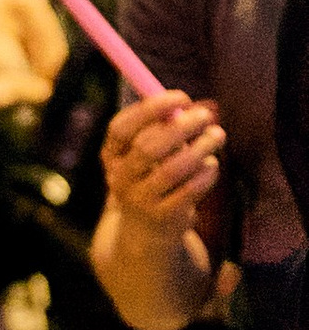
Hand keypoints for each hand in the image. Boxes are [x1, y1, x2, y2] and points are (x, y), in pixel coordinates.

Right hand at [102, 90, 223, 231]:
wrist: (147, 232)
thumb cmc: (153, 178)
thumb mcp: (148, 155)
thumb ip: (162, 129)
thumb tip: (186, 107)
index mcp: (112, 157)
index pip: (121, 128)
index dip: (150, 109)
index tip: (181, 97)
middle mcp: (120, 179)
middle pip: (147, 147)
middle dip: (181, 126)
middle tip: (206, 115)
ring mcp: (140, 200)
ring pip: (173, 169)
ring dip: (201, 147)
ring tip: (217, 135)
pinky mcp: (164, 216)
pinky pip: (191, 188)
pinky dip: (207, 171)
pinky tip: (211, 165)